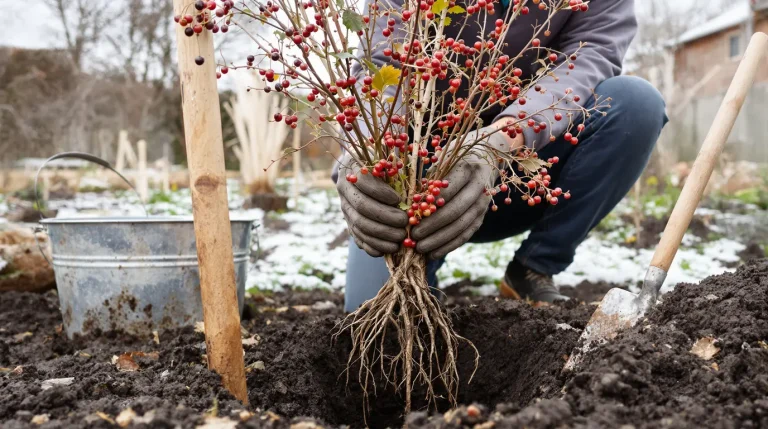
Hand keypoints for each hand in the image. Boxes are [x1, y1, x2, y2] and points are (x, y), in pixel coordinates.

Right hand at [336, 152, 408, 256]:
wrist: (361, 175)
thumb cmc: (381, 166)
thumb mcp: (386, 161)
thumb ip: (397, 169)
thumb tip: (413, 188)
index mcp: (353, 171)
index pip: (363, 182)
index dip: (381, 192)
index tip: (398, 199)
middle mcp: (345, 192)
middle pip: (362, 207)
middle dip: (385, 217)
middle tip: (404, 222)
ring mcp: (346, 211)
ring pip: (360, 226)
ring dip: (382, 235)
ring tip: (401, 238)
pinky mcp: (350, 226)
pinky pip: (359, 239)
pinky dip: (374, 246)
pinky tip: (389, 249)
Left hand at [411, 124, 521, 259]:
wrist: (486, 159)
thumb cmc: (455, 159)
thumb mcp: (443, 161)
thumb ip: (429, 180)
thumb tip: (411, 204)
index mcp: (468, 168)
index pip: (448, 190)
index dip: (429, 205)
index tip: (410, 216)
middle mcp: (480, 187)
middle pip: (455, 210)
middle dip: (433, 226)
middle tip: (414, 236)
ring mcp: (484, 204)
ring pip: (462, 226)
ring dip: (440, 240)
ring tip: (421, 249)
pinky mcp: (482, 217)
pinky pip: (466, 234)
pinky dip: (450, 245)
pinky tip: (434, 253)